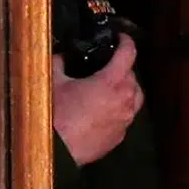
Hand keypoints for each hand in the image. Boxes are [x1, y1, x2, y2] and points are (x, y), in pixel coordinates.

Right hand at [52, 33, 142, 165]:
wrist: (55, 150)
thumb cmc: (55, 114)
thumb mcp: (54, 82)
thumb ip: (60, 63)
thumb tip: (62, 56)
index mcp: (112, 82)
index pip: (128, 54)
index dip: (126, 42)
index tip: (121, 37)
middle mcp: (125, 100)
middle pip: (133, 77)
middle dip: (122, 68)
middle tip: (106, 65)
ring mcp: (126, 119)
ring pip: (135, 97)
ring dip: (126, 88)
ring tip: (109, 86)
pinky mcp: (121, 135)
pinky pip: (127, 116)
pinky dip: (120, 108)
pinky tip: (103, 108)